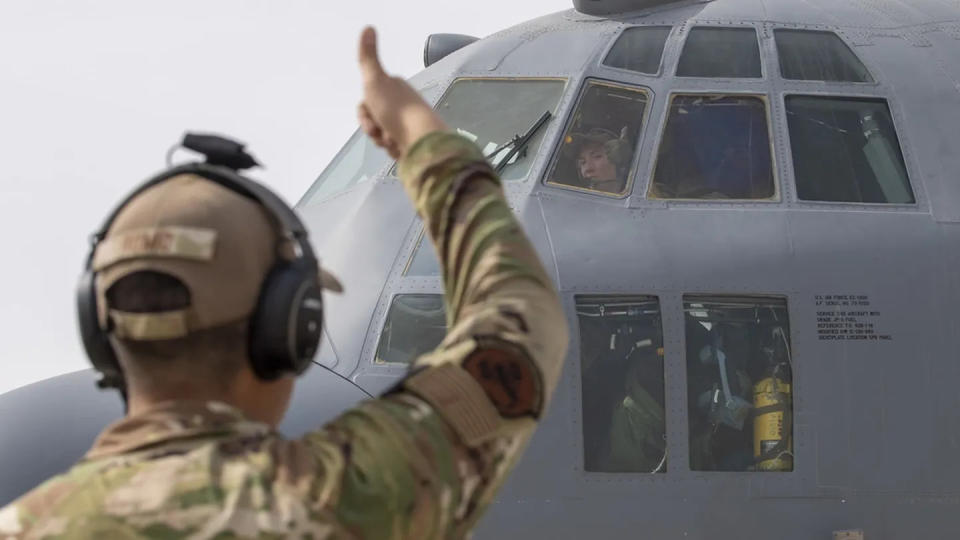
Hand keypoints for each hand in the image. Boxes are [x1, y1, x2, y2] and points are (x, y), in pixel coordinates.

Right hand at [357, 27, 446, 158]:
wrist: (423, 142)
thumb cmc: (397, 111)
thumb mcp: (376, 81)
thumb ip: (367, 57)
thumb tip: (368, 26)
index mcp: (395, 88)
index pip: (367, 103)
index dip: (364, 115)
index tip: (372, 118)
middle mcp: (402, 103)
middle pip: (374, 120)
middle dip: (374, 130)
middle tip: (382, 134)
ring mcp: (408, 123)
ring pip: (382, 135)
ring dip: (383, 141)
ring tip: (394, 142)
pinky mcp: (413, 141)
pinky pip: (394, 147)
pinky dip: (394, 150)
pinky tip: (401, 150)